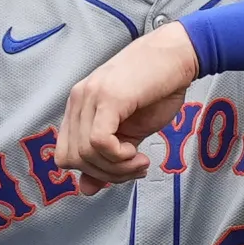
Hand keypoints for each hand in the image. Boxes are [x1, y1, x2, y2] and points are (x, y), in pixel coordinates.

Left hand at [54, 22, 199, 195]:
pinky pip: (99, 142)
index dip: (92, 171)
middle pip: (71, 158)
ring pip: (85, 153)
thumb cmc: (160, 87)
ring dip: (116, 168)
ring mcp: (91, 96)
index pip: (65, 154)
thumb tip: (87, 189)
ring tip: (139, 160)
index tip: (121, 171)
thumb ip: (107, 158)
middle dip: (105, 174)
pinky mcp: (108, 97)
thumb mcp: (130, 132)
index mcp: (80, 105)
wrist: (179, 55)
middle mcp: (79, 99)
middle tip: (133, 169)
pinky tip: (136, 151)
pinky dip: (118, 156)